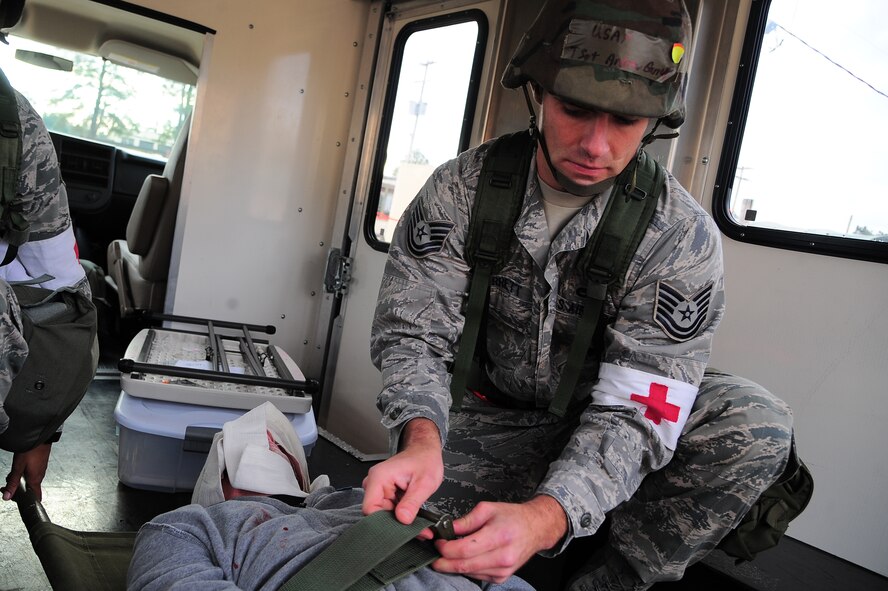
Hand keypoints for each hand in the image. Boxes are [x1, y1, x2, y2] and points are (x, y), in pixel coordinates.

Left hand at [2, 442, 52, 500]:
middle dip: (17, 488)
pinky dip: (24, 473)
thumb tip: (7, 497)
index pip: (36, 497)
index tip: (13, 497)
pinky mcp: (40, 464)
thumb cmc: (31, 450)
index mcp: (35, 479)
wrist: (40, 437)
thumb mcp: (18, 467)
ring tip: (12, 473)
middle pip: (29, 489)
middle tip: (7, 484)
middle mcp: (40, 476)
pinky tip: (19, 467)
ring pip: (30, 480)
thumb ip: (13, 483)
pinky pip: (32, 473)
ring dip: (20, 480)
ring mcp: (41, 470)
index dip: (25, 500)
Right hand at [362, 418, 442, 524]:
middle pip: (377, 514)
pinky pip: (389, 510)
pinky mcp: (385, 493)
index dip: (384, 522)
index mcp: (379, 477)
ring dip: (400, 520)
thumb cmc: (425, 459)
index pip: (370, 509)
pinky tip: (413, 515)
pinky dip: (402, 515)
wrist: (425, 451)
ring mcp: (379, 488)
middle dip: (396, 523)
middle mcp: (375, 483)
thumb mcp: (425, 482)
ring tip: (418, 519)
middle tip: (417, 527)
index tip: (401, 528)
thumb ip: (413, 501)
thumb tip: (403, 519)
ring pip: (384, 514)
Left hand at [431, 495, 567, 582]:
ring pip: (469, 573)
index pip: (464, 550)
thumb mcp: (487, 509)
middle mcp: (502, 556)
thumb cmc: (513, 517)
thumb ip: (465, 521)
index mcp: (499, 536)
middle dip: (444, 561)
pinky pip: (477, 576)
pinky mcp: (501, 577)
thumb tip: (446, 529)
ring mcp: (503, 570)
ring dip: (454, 566)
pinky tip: (466, 559)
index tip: (438, 542)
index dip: (445, 548)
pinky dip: (467, 569)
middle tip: (435, 554)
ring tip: (450, 553)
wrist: (535, 528)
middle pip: (464, 565)